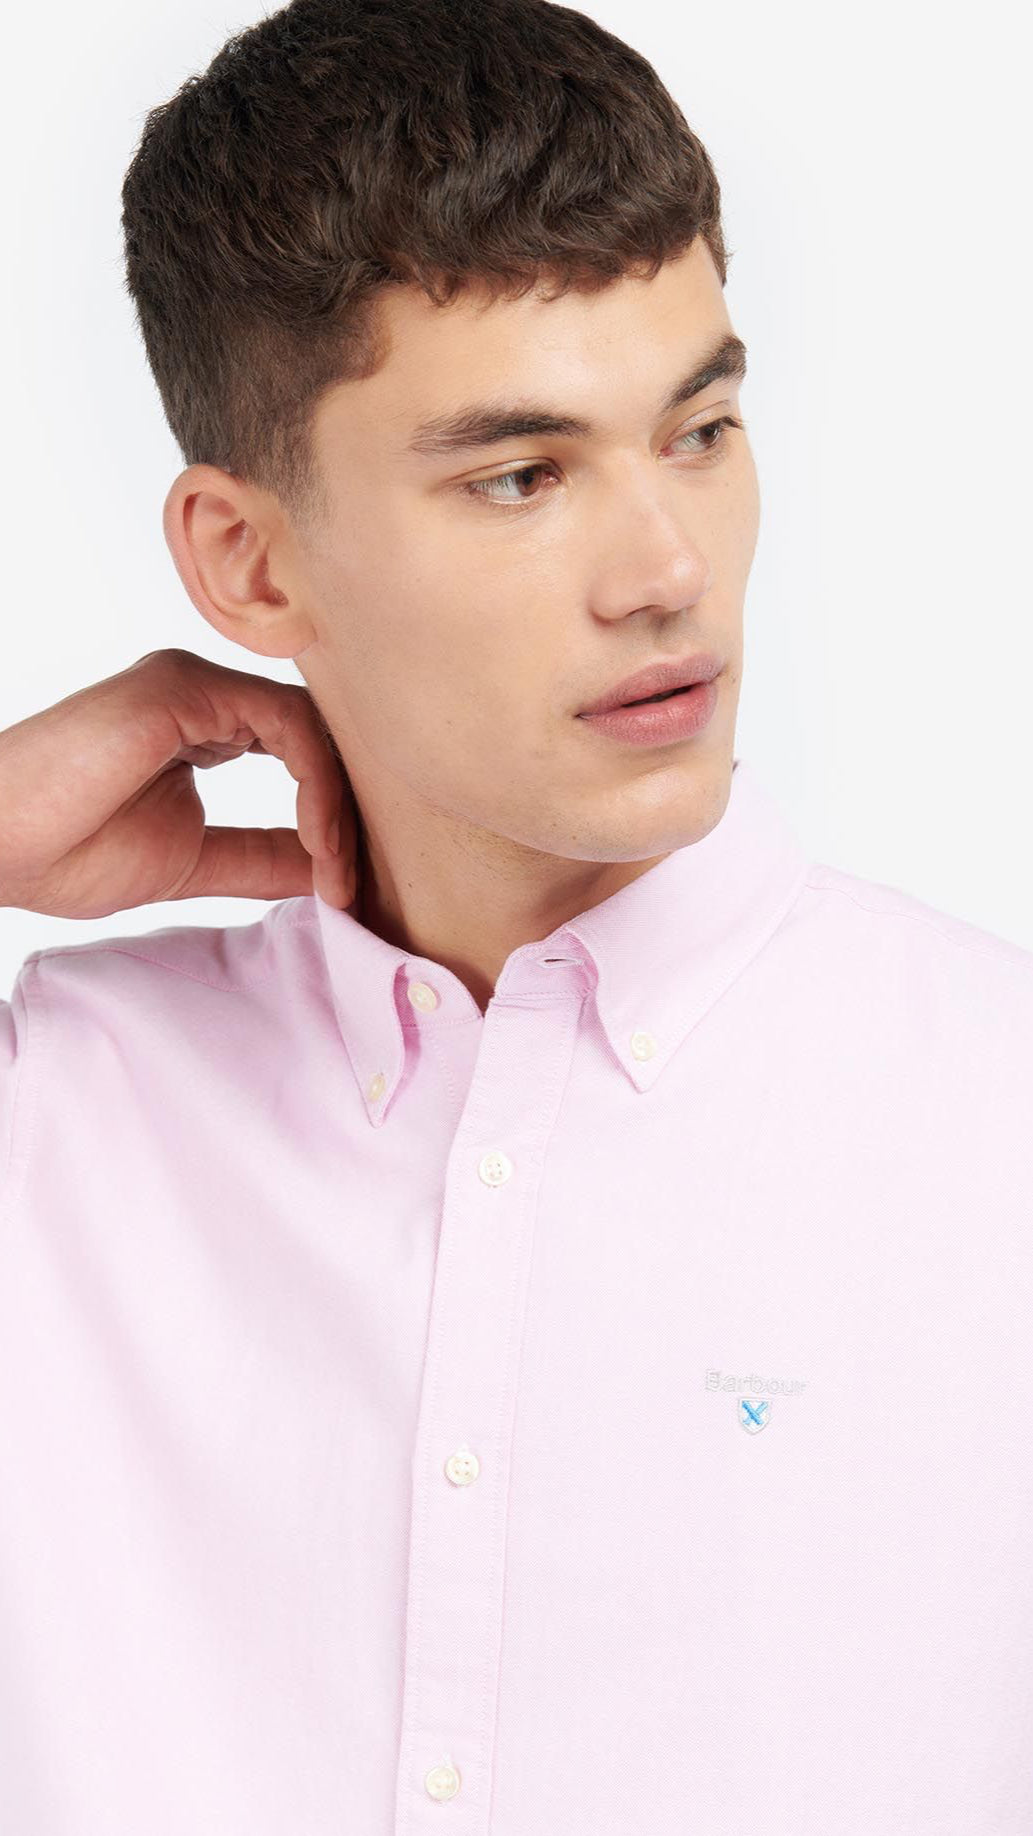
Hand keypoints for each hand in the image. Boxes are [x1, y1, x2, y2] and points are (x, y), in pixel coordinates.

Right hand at [0, 648, 356, 917]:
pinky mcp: (185, 687)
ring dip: (336, 806)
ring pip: (309, 727)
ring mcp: (193, 687)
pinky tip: (317, 841)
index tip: (343, 892)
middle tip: (354, 885)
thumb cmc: (64, 852)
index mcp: (201, 731)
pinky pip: (285, 722)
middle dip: (347, 812)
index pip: (299, 758)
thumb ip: (261, 859)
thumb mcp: (192, 864)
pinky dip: (316, 784)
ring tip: (335, 872)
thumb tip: (329, 874)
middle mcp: (203, 698)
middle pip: (314, 737)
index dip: (331, 822)